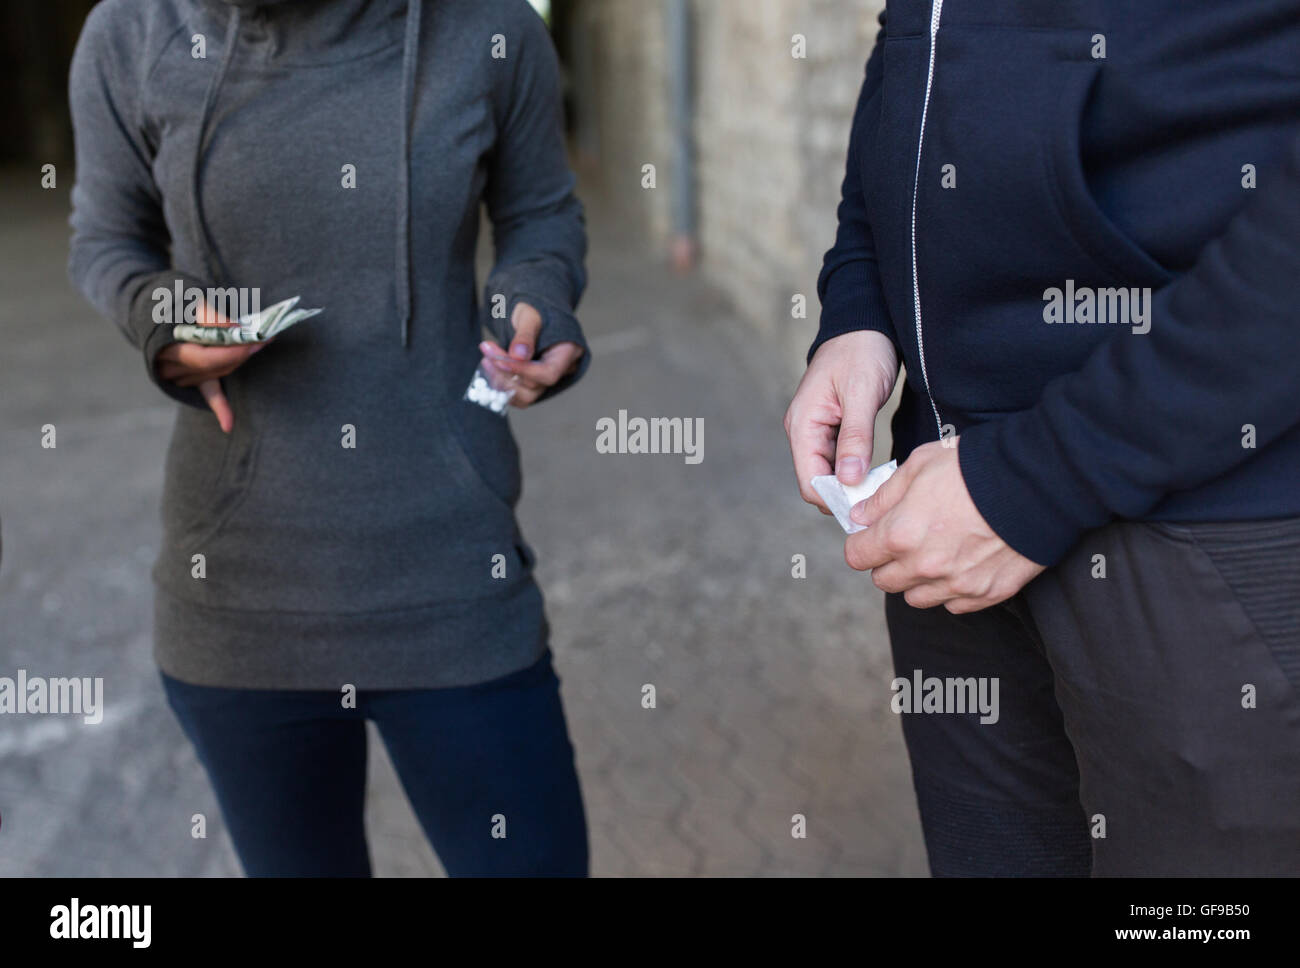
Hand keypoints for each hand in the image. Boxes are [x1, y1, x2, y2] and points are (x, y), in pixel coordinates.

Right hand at [154, 305, 268, 433]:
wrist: (156, 308)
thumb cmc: (176, 301)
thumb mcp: (189, 300)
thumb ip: (211, 316)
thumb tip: (237, 331)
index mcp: (165, 345)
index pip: (204, 358)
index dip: (231, 352)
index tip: (254, 340)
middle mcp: (169, 365)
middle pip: (215, 366)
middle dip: (241, 353)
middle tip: (264, 337)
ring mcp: (178, 375)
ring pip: (217, 374)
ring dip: (238, 362)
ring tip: (259, 344)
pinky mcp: (191, 379)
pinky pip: (208, 395)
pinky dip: (220, 408)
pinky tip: (229, 425)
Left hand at [477, 301, 582, 407]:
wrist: (534, 314)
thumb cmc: (535, 309)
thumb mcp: (530, 315)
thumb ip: (525, 334)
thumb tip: (518, 355)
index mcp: (568, 351)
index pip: (549, 373)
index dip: (524, 371)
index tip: (499, 359)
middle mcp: (561, 370)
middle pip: (535, 386)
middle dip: (507, 373)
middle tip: (487, 353)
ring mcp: (547, 379)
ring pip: (525, 396)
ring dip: (502, 382)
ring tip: (487, 360)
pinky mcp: (534, 383)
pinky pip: (519, 394)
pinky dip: (502, 385)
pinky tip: (491, 367)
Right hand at [784, 330, 898, 513]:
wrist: (865, 324)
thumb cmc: (862, 351)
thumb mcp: (862, 393)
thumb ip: (855, 437)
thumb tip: (849, 480)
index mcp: (802, 424)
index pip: (810, 482)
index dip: (835, 499)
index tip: (867, 505)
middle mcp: (803, 431)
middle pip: (817, 482)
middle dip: (843, 494)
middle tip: (878, 498)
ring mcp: (815, 431)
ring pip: (828, 474)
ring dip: (850, 483)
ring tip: (880, 486)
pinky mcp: (830, 429)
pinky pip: (837, 460)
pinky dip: (853, 469)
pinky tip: (874, 470)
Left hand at [845, 438, 1045, 612]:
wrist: (1037, 483)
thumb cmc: (975, 467)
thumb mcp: (919, 465)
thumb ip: (883, 497)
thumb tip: (860, 516)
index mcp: (899, 535)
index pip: (857, 557)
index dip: (862, 543)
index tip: (870, 535)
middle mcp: (924, 567)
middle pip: (884, 581)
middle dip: (887, 562)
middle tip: (904, 540)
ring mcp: (956, 585)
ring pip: (916, 598)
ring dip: (917, 580)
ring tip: (935, 552)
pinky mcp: (986, 594)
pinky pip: (953, 605)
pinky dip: (951, 590)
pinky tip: (961, 563)